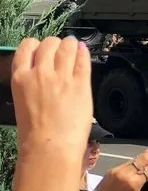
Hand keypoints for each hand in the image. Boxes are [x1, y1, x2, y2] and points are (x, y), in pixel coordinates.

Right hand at [11, 37, 91, 154]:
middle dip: (55, 44)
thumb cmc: (34, 132)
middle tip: (60, 50)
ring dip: (70, 45)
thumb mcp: (23, 101)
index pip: (26, 47)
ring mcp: (62, 77)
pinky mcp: (81, 83)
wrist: (50, 147)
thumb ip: (31, 83)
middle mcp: (40, 73)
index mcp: (21, 78)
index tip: (42, 49)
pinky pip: (83, 60)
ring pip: (67, 47)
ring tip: (73, 47)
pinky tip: (83, 51)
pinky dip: (83, 52)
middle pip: (49, 43)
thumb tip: (41, 71)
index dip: (36, 45)